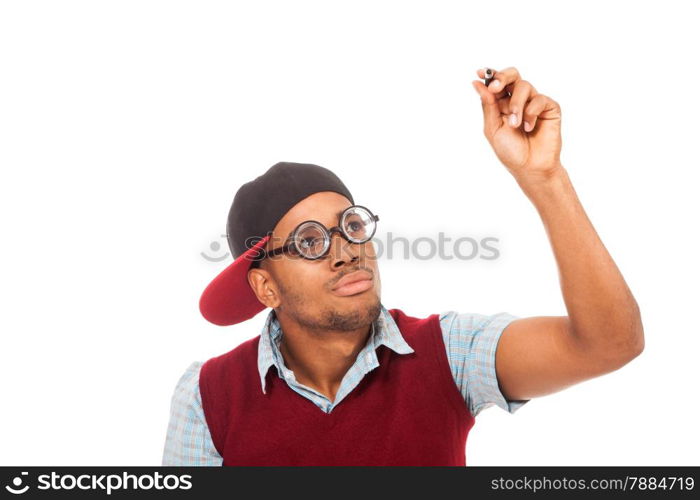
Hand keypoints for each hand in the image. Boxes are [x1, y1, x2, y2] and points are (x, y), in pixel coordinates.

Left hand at [472, 67, 562, 181]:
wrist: (530, 167)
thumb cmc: (510, 151)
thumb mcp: (493, 128)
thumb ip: (488, 105)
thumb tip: (477, 82)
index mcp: (502, 103)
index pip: (497, 82)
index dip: (490, 74)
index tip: (481, 72)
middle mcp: (519, 99)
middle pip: (513, 75)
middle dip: (503, 77)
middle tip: (496, 87)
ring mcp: (534, 102)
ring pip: (524, 86)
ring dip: (516, 105)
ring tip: (515, 125)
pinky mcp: (550, 107)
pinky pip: (539, 99)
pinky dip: (531, 113)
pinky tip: (529, 128)